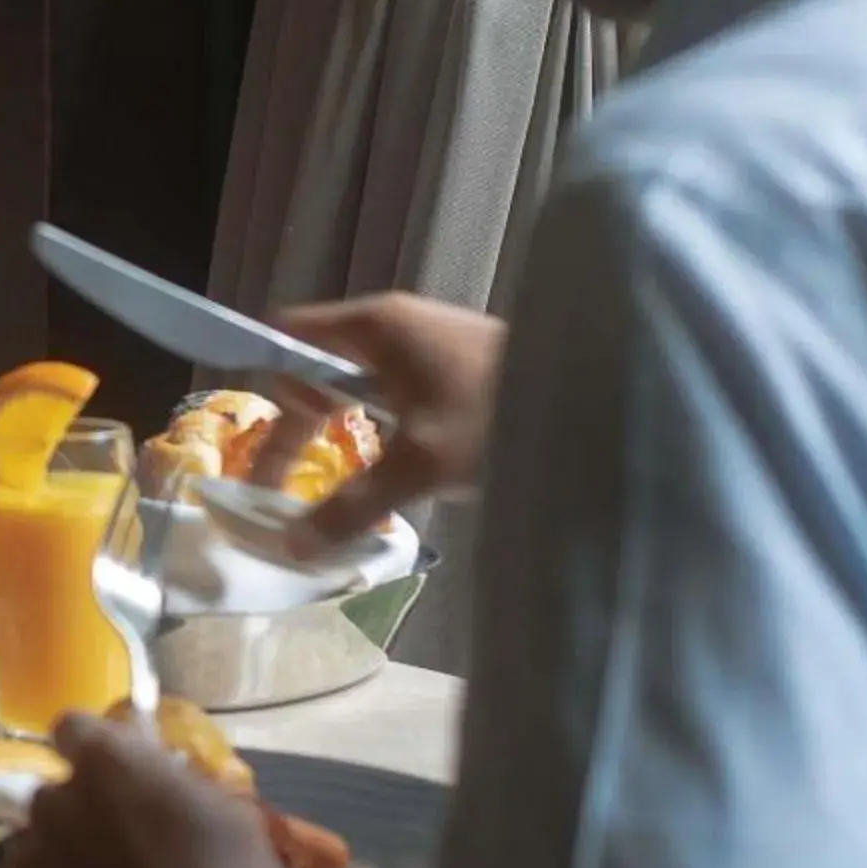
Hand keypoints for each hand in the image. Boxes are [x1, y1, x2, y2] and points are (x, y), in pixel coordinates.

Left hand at [2, 713, 301, 867]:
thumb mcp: (234, 821)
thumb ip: (183, 788)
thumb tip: (164, 779)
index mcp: (104, 767)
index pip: (74, 729)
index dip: (97, 749)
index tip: (119, 774)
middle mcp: (51, 809)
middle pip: (56, 799)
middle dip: (84, 817)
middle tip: (128, 856)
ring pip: (34, 857)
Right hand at [258, 293, 505, 551]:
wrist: (602, 396)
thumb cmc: (500, 414)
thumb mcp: (420, 467)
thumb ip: (352, 506)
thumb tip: (293, 545)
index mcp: (374, 326)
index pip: (286, 335)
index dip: (267, 388)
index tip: (265, 447)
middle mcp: (394, 322)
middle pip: (318, 363)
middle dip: (300, 421)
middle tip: (291, 480)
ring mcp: (427, 339)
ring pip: (357, 381)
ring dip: (343, 428)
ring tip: (341, 478)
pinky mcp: (455, 361)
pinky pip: (392, 389)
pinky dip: (380, 425)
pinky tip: (397, 465)